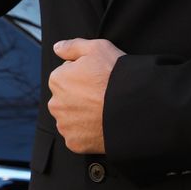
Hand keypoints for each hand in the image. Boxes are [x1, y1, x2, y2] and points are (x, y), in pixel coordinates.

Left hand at [47, 37, 124, 153]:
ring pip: (71, 118)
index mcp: (57, 80)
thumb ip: (73, 46)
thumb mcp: (97, 48)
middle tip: (101, 96)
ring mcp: (65, 125)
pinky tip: (102, 124)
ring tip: (103, 110)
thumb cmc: (117, 75)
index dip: (84, 76)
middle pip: (66, 99)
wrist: (135, 106)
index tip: (98, 79)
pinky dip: (88, 133)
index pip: (66, 76)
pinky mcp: (75, 143)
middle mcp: (55, 104)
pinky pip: (78, 137)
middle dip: (80, 97)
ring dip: (82, 116)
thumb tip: (57, 48)